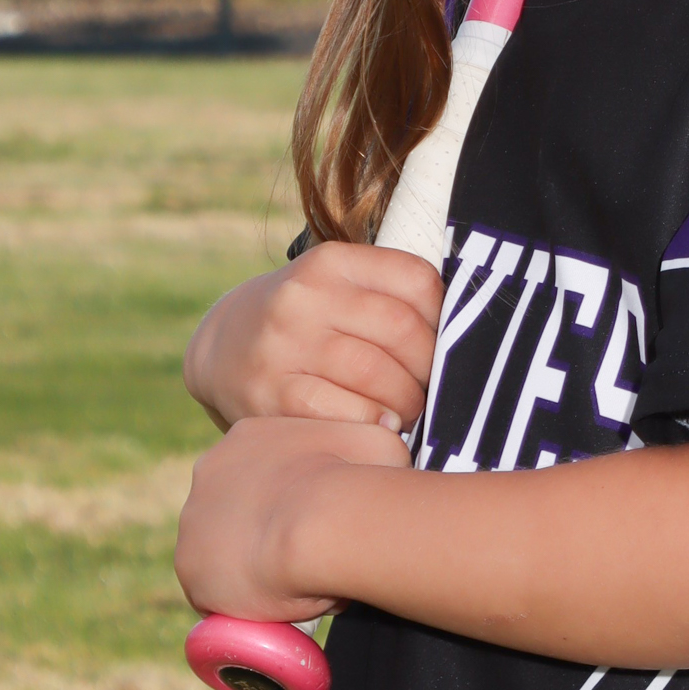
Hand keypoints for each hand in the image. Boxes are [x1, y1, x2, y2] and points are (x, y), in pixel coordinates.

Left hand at [174, 414, 409, 621]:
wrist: (322, 519)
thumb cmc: (356, 479)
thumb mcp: (377, 445)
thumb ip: (373, 449)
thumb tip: (385, 456)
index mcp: (248, 439)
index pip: (258, 475)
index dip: (284, 502)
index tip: (309, 524)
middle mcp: (209, 473)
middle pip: (232, 511)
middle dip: (259, 532)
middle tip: (300, 559)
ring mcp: (194, 520)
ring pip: (220, 552)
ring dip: (247, 568)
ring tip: (289, 588)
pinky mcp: (189, 566)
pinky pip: (213, 593)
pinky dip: (239, 603)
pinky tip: (271, 608)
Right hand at [183, 240, 442, 434]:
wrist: (220, 347)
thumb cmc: (306, 320)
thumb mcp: (337, 286)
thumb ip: (392, 295)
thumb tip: (468, 334)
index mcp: (330, 262)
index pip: (418, 282)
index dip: (445, 320)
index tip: (443, 344)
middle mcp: (304, 297)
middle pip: (405, 332)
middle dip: (431, 370)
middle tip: (431, 389)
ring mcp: (283, 346)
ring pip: (379, 376)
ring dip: (409, 403)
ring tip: (409, 411)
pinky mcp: (270, 395)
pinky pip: (346, 413)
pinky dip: (375, 424)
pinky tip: (381, 427)